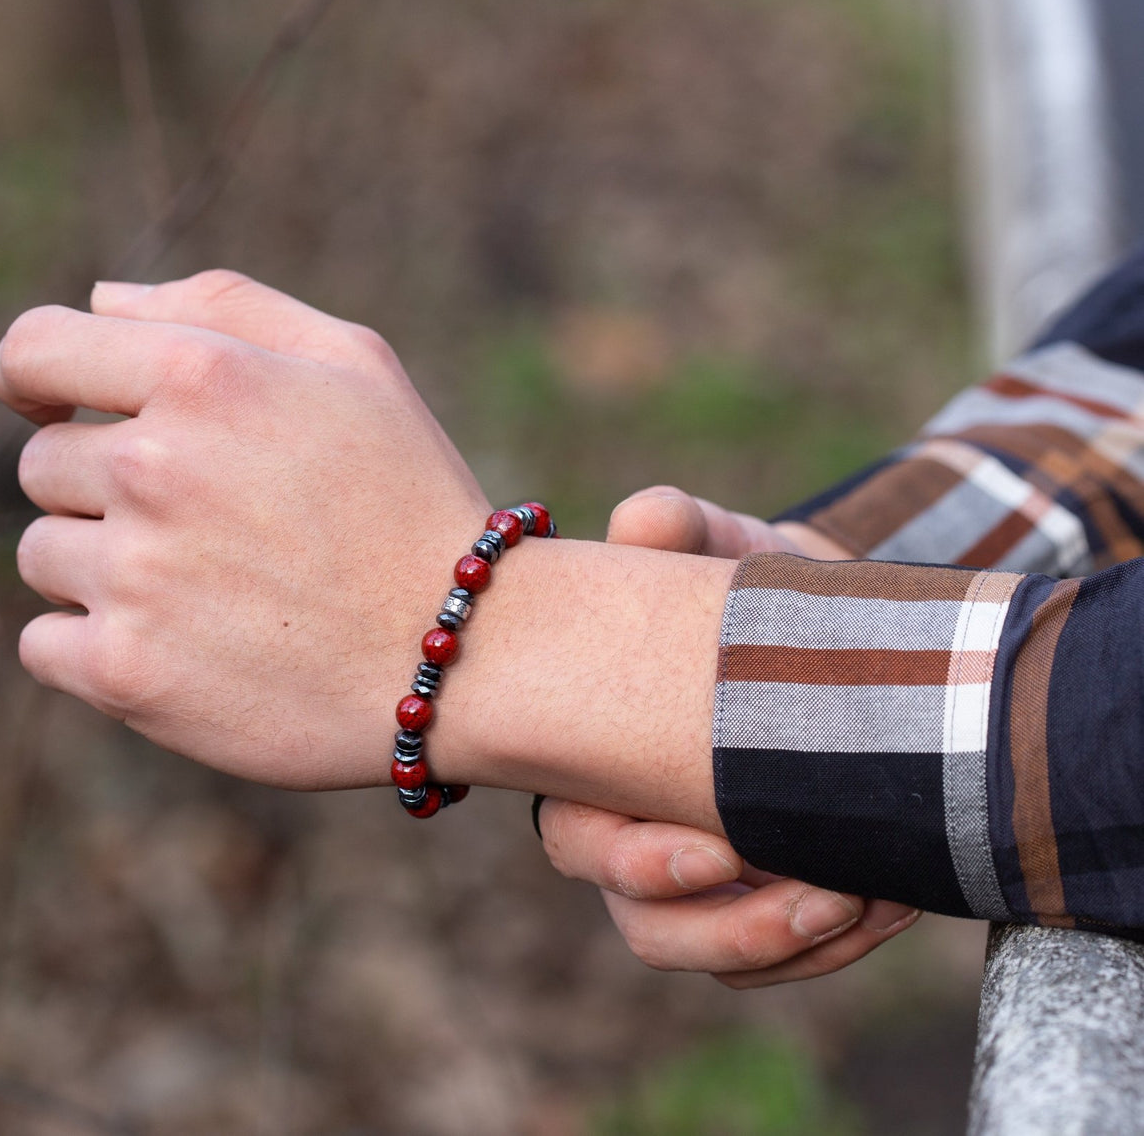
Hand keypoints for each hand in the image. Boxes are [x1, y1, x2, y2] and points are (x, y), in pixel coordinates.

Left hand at [0, 271, 490, 788]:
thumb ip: (223, 305)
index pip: (33, 351)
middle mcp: (154, 467)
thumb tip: (101, 300)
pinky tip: (176, 647)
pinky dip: (92, 647)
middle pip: (42, 467)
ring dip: (102, 569)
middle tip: (200, 526)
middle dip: (102, 487)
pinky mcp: (126, 673)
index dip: (31, 378)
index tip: (52, 408)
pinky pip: (42, 644)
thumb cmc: (410, 499)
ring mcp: (136, 576)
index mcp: (202, 374)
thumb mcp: (354, 363)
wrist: (465, 656)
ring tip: (205, 592)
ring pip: (43, 555)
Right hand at [536, 485, 916, 987]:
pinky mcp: (769, 894)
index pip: (579, 839)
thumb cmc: (747, 592)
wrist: (829, 632)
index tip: (716, 853)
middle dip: (729, 930)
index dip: (633, 864)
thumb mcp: (719, 545)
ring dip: (793, 948)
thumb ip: (677, 526)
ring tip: (870, 903)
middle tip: (818, 898)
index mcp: (594, 764)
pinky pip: (787, 958)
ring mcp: (706, 877)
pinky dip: (840, 947)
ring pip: (718, 957)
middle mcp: (637, 833)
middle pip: (646, 927)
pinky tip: (897, 902)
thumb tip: (643, 520)